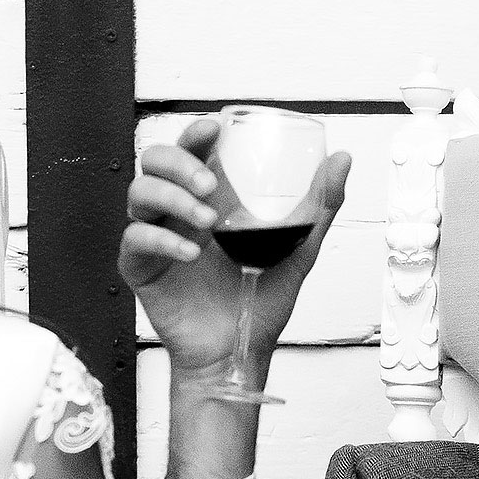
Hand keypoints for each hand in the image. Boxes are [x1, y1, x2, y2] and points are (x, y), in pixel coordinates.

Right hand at [119, 118, 351, 379]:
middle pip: (155, 161)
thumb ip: (319, 205)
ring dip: (172, 198)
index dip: (195, 132)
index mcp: (209, 196)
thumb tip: (343, 159)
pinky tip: (191, 253)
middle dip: (179, 163)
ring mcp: (156, 235)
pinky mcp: (140, 267)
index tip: (213, 129)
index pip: (191, 149)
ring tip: (206, 221)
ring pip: (139, 193)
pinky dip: (163, 240)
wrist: (239, 349)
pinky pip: (135, 240)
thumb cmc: (260, 299)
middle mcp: (178, 210)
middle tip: (210, 185)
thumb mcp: (298, 248)